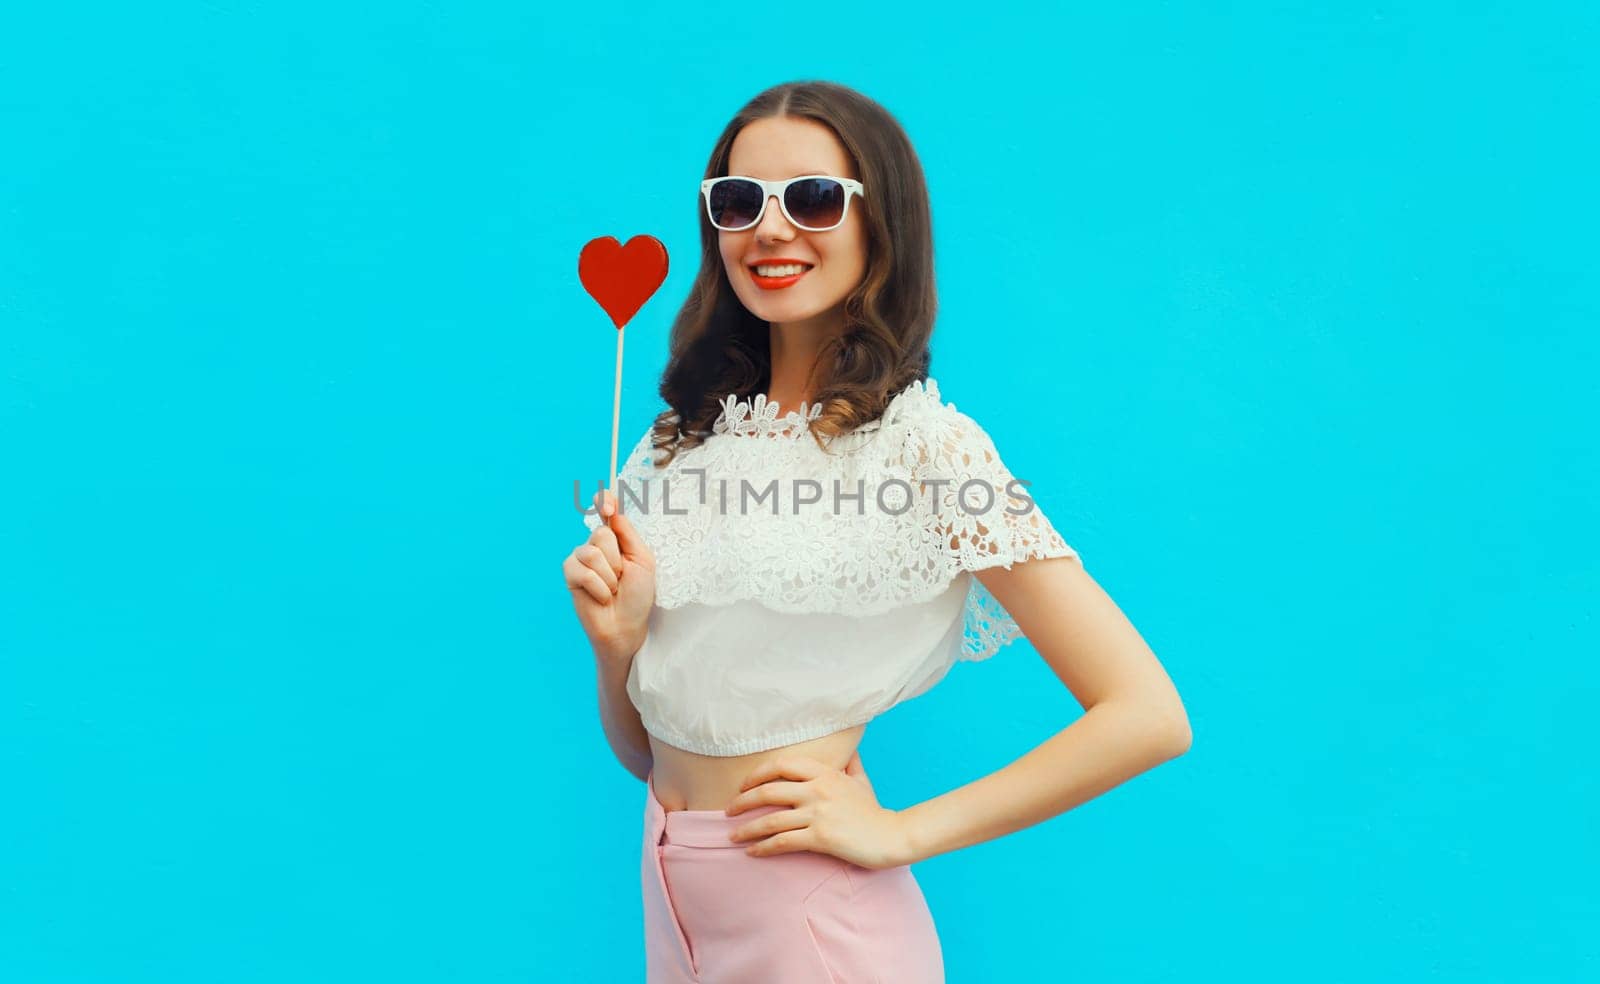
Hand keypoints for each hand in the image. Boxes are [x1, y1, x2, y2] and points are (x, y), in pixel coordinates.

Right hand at [563, 488, 655, 664]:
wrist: (626, 625)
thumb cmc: (638, 595)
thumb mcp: (643, 560)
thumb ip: (627, 534)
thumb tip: (613, 511)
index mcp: (617, 539)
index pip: (607, 510)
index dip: (604, 501)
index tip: (607, 507)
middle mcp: (596, 545)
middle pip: (601, 533)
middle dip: (617, 559)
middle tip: (622, 578)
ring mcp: (581, 559)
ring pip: (592, 552)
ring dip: (609, 577)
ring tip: (612, 590)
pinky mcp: (570, 574)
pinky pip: (583, 572)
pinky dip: (599, 588)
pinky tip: (602, 598)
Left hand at [724, 752, 912, 869]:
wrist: (892, 836)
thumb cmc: (873, 810)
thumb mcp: (860, 780)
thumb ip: (849, 763)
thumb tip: (847, 748)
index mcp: (824, 773)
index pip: (782, 765)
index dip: (757, 774)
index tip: (743, 785)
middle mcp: (818, 790)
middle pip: (768, 791)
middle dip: (742, 801)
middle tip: (728, 811)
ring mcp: (819, 814)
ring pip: (771, 820)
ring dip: (746, 829)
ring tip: (732, 837)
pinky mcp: (820, 838)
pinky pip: (783, 842)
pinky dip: (763, 848)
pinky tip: (752, 853)